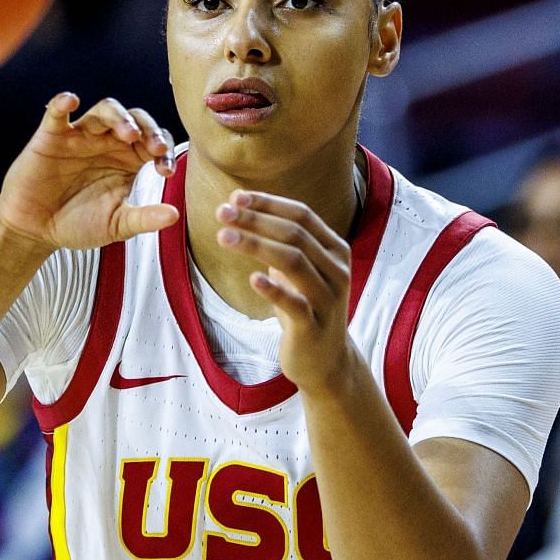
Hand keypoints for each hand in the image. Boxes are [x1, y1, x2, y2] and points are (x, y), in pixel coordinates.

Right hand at [0, 93, 179, 255]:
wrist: (36, 230)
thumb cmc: (77, 224)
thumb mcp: (116, 225)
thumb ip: (144, 218)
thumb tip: (175, 216)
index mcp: (128, 160)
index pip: (155, 142)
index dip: (164, 150)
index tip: (165, 171)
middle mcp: (107, 143)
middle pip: (135, 119)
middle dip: (148, 129)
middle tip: (155, 147)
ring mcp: (80, 137)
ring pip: (104, 111)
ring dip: (118, 117)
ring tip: (128, 133)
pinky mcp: (51, 137)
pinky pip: (56, 113)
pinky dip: (62, 103)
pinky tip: (71, 101)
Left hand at [217, 191, 356, 391]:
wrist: (326, 361)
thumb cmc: (305, 308)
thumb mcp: (296, 271)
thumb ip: (277, 241)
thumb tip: (239, 205)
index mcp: (334, 251)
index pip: (302, 215)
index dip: (268, 203)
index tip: (235, 197)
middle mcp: (337, 270)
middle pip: (295, 234)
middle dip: (256, 219)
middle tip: (221, 213)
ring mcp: (328, 299)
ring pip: (294, 262)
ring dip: (256, 245)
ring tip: (223, 237)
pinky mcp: (314, 327)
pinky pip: (294, 304)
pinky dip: (273, 289)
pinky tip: (252, 278)